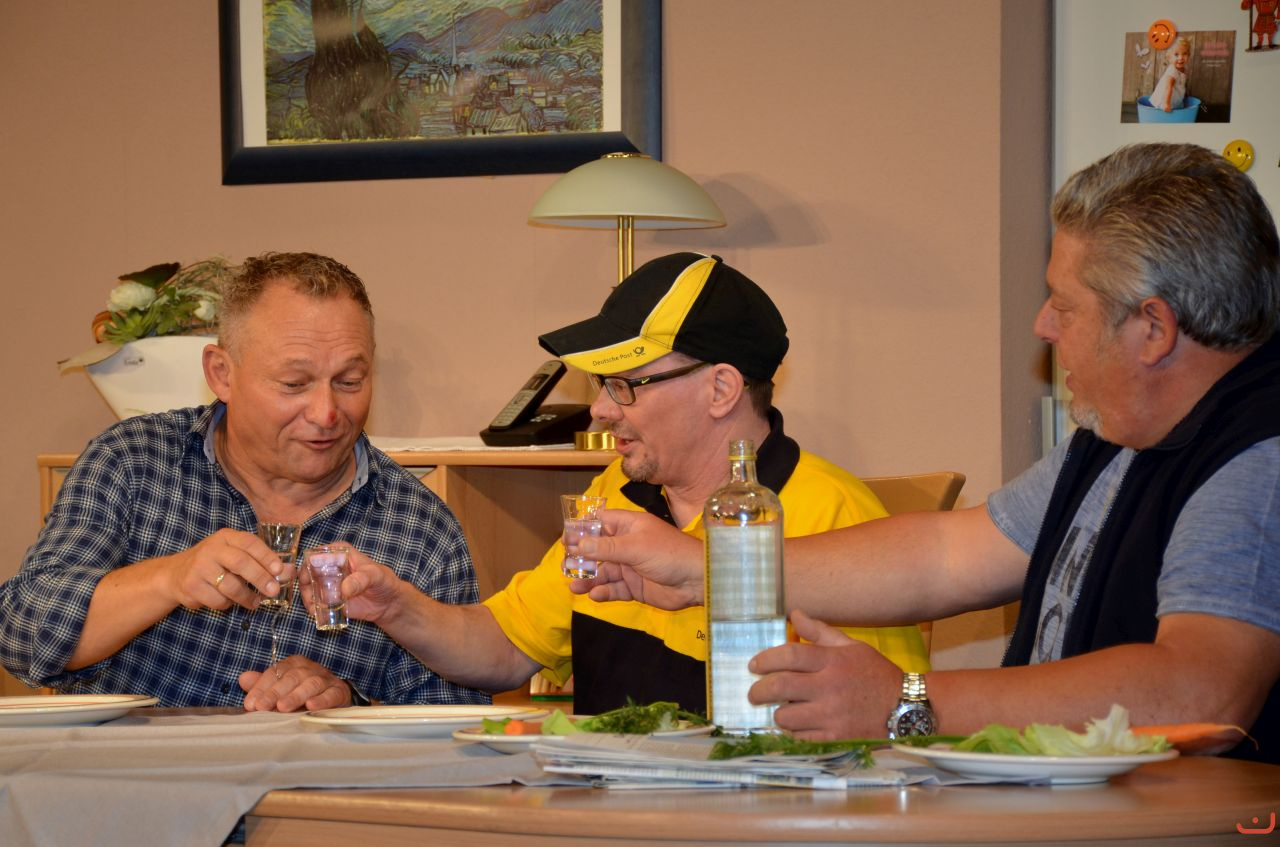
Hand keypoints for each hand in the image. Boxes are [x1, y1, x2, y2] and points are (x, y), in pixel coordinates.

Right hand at [166, 528, 282, 611]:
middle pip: (241, 563)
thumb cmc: (215, 563)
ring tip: (254, 602)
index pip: (250, 543)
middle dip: (261, 578)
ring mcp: (199, 568)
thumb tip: (290, 571)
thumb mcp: (235, 555)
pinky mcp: (191, 586)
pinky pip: (217, 600)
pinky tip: (228, 601)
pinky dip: (228, 604)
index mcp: (226, 537)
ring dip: (246, 597)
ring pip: (230, 586)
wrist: (175, 574)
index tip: (280, 570)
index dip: (266, 556)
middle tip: (274, 591)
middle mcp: (211, 549)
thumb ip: (261, 561)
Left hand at [239, 654, 351, 711]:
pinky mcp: (339, 691)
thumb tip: (243, 678)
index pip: (275, 672)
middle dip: (275, 692)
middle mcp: (309, 669)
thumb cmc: (302, 692)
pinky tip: (311, 706)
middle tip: (262, 707)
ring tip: (282, 707)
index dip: (261, 688)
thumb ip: (262, 684)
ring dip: (296, 695)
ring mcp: (325, 679)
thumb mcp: (281, 688)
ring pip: (311, 684)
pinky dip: (321, 700)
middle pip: (292, 677)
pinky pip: (331, 694)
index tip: (250, 704)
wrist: (335, 696)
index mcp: (293, 664)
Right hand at [314, 546, 404, 624]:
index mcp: (341, 552)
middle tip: (309, 595)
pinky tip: (316, 613)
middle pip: (307, 570)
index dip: (309, 563)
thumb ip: (361, 579)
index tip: (307, 577)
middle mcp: (330, 566)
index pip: (318, 553)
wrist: (388, 603)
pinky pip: (314, 601)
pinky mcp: (328, 598)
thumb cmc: (384, 581)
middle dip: (304, 583)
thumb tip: (343, 590)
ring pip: (308, 587)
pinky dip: (312, 607)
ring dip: (306, 597)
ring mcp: (327, 583)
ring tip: (313, 607)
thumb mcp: (375, 576)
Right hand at [566, 510, 704, 609]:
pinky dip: (604, 592)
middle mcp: (627, 545)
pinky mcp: (635, 587)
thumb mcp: (635, 546)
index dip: (583, 530)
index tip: (566, 539)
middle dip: (581, 558)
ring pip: (604, 572)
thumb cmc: (668, 553)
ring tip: (574, 587)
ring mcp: (631, 567)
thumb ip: (605, 548)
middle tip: (566, 567)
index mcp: (629, 526)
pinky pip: (614, 589)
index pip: (600, 523)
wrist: (696, 580)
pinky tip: (595, 595)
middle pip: (598, 550)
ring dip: (589, 579)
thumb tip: (577, 545)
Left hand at [747, 609, 902, 739]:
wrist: (906, 708)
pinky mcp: (835, 738)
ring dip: (779, 713)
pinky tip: (799, 726)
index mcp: (833, 661)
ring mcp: (832, 715)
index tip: (753, 666)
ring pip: (786, 716)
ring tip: (782, 710)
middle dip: (759, 690)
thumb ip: (820, 633)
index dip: (765, 659)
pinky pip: (801, 737)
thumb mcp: (852, 647)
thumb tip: (795, 614)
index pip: (790, 655)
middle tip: (754, 693)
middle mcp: (829, 686)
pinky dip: (795, 732)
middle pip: (780, 686)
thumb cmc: (875, 674)